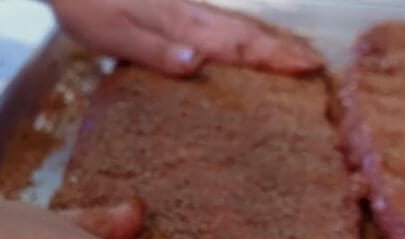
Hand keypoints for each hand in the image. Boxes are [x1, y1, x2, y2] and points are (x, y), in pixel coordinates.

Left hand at [49, 0, 323, 75]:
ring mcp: (184, 10)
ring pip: (235, 26)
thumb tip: (197, 64)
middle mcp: (190, 17)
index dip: (275, 56)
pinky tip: (243, 42)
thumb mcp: (115, 35)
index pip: (238, 44)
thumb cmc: (87, 5)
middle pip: (246, 32)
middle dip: (284, 49)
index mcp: (182, 26)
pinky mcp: (173, 9)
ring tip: (295, 54)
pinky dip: (242, 35)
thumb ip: (155, 50)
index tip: (309, 67)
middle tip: (318, 64)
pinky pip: (219, 25)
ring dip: (268, 41)